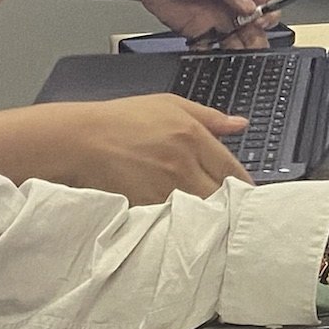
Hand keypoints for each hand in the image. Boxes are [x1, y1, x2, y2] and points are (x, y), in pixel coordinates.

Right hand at [25, 94, 253, 202]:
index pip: (232, 169)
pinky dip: (182, 224)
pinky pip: (175, 222)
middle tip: (230, 207)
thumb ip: (210, 116)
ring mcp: (165, 188)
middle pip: (221, 195)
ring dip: (208, 216)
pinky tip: (183, 224)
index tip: (248, 194)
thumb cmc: (124, 119)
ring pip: (200, 211)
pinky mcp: (147, 207)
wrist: (81, 140)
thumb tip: (241, 124)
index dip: (244, 184)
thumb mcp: (170, 105)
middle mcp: (183, 164)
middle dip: (228, 202)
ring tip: (209, 218)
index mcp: (192, 136)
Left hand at [134, 0, 276, 46]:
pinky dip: (218, 55)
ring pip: (238, 39)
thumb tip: (251, 6)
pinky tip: (217, 57)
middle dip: (258, 36)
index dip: (270, 12)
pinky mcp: (199, 31)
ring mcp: (215, 17)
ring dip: (241, 49)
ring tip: (239, 55)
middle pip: (255, 24)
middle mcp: (230, 1)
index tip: (262, 22)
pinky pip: (214, 47)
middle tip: (253, 44)